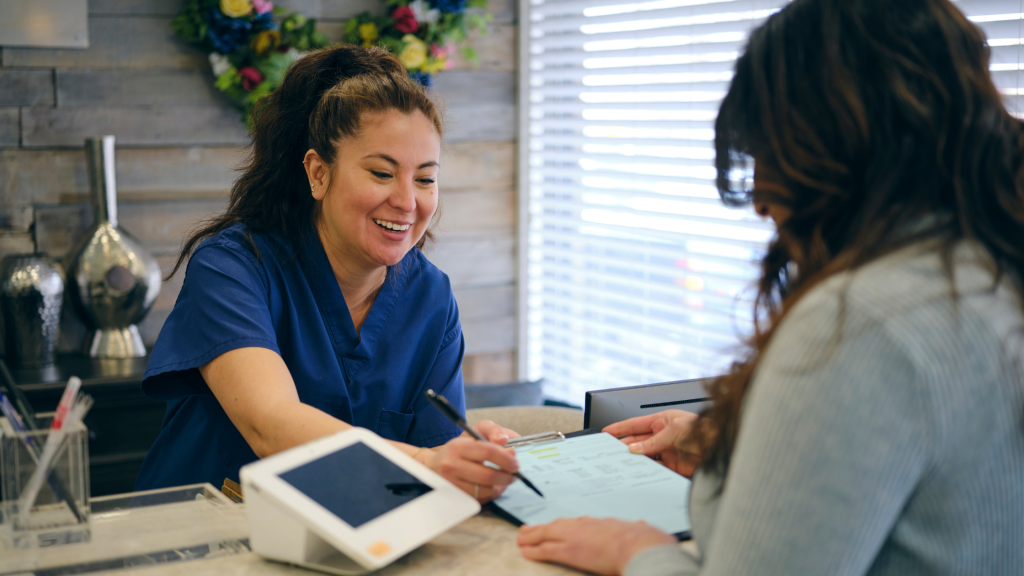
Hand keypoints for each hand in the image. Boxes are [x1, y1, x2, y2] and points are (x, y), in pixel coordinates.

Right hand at [420, 420, 520, 502]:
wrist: (434, 466)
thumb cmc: (461, 448)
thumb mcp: (475, 431)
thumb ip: (493, 430)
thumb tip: (505, 440)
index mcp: (458, 447)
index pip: (487, 452)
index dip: (506, 459)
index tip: (516, 463)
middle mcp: (451, 466)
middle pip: (488, 475)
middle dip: (507, 476)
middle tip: (514, 474)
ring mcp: (451, 484)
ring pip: (485, 491)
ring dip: (500, 487)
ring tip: (504, 481)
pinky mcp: (454, 497)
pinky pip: (479, 500)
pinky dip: (490, 495)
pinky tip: (493, 487)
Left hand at [517, 517, 677, 574]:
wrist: (638, 546)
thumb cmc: (644, 541)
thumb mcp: (643, 531)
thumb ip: (639, 529)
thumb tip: (643, 526)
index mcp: (603, 524)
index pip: (580, 523)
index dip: (568, 525)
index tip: (561, 526)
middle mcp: (586, 527)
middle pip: (560, 525)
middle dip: (544, 527)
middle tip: (530, 528)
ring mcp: (575, 537)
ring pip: (548, 534)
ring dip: (533, 536)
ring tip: (522, 538)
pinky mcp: (569, 551)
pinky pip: (546, 550)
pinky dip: (534, 550)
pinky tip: (526, 551)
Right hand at [603, 410, 700, 477]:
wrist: (721, 449)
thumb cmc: (704, 431)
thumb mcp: (674, 431)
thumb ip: (653, 441)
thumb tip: (634, 448)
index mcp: (662, 421)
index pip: (635, 424)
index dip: (620, 428)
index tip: (606, 432)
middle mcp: (662, 436)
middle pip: (637, 442)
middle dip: (624, 447)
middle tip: (611, 453)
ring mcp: (666, 452)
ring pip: (644, 457)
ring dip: (635, 460)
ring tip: (623, 464)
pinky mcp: (672, 466)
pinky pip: (655, 469)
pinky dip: (646, 471)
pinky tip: (640, 473)